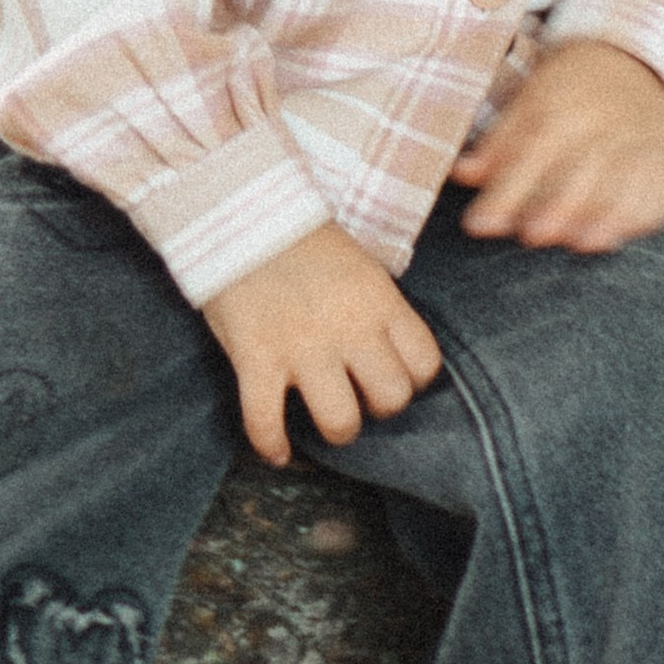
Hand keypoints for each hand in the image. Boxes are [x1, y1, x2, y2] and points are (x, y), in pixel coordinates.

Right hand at [202, 223, 442, 466]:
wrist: (239, 211)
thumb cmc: (300, 239)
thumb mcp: (360, 265)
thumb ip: (378, 308)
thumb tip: (388, 352)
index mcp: (379, 301)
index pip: (424, 364)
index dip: (414, 379)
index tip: (394, 375)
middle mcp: (349, 328)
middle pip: (391, 398)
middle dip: (379, 406)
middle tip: (360, 395)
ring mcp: (302, 347)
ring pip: (341, 422)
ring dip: (337, 430)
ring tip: (325, 421)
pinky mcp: (256, 358)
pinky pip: (266, 422)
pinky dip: (270, 445)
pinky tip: (277, 451)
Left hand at [451, 39, 663, 252]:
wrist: (640, 64)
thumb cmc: (570, 88)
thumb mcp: (530, 97)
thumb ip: (498, 142)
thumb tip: (461, 174)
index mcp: (562, 102)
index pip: (532, 148)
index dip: (507, 189)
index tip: (479, 225)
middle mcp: (604, 121)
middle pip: (580, 166)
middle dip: (557, 204)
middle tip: (531, 236)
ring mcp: (638, 141)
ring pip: (621, 181)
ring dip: (598, 214)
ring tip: (575, 243)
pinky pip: (657, 190)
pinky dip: (636, 216)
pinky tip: (611, 239)